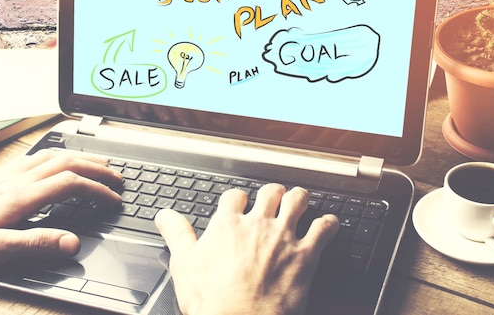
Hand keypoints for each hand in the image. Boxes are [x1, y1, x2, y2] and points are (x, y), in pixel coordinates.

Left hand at [0, 149, 121, 267]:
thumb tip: (72, 242)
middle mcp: (18, 179)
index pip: (71, 183)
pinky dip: (59, 155)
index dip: (97, 190)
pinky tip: (58, 161)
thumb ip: (35, 244)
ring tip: (99, 164)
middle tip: (117, 177)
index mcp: (21, 196)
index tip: (114, 200)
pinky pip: (37, 157)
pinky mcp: (0, 176)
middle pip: (67, 163)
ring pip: (54, 156)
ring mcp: (9, 175)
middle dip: (97, 168)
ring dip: (81, 158)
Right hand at [155, 184, 338, 314]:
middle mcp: (258, 224)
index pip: (234, 196)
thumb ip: (176, 233)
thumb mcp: (184, 264)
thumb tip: (165, 215)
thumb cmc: (214, 301)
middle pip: (270, 192)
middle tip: (273, 199)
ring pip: (298, 200)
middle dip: (272, 194)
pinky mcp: (306, 255)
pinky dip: (329, 223)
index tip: (239, 205)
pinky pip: (324, 228)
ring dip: (300, 198)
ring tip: (300, 200)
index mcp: (228, 224)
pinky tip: (329, 224)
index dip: (237, 199)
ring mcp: (284, 237)